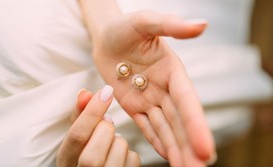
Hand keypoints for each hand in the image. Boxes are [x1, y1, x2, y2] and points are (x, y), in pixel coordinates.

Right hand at [57, 86, 139, 166]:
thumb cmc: (85, 152)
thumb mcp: (77, 136)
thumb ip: (80, 114)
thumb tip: (85, 93)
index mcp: (66, 161)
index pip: (77, 137)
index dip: (92, 112)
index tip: (106, 92)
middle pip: (93, 155)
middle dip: (105, 129)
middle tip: (106, 123)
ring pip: (119, 150)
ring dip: (119, 139)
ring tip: (111, 144)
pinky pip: (134, 159)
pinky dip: (130, 152)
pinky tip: (120, 156)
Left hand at [92, 10, 214, 165]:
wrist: (105, 37)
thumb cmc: (124, 27)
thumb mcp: (146, 22)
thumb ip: (171, 25)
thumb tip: (202, 25)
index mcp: (172, 71)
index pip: (186, 101)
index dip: (196, 124)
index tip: (204, 149)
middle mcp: (164, 88)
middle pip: (179, 121)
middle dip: (189, 145)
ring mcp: (149, 99)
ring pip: (165, 127)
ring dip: (175, 149)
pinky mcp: (133, 105)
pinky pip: (146, 126)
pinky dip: (156, 141)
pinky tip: (166, 156)